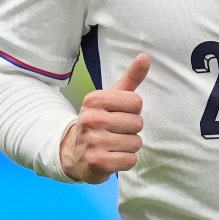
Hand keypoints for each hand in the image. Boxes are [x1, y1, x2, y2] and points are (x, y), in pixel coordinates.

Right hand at [60, 53, 150, 183]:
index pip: (136, 102)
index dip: (132, 111)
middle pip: (137, 123)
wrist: (73, 153)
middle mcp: (91, 119)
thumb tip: (145, 56)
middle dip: (131, 130)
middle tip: (114, 132)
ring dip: (128, 147)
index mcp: (95, 99)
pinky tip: (112, 157)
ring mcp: (93, 141)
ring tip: (113, 145)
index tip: (117, 115)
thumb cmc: (99, 121)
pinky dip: (125, 161)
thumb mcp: (112, 98)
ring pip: (135, 143)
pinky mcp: (98, 162)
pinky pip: (130, 160)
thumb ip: (131, 78)